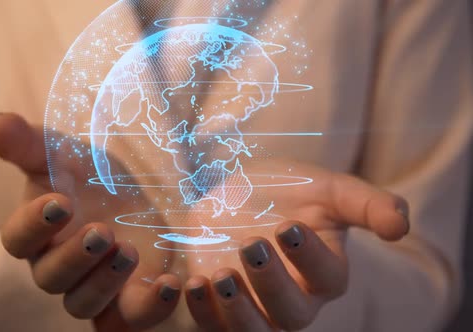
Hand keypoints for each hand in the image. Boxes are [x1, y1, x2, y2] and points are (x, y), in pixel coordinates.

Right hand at [0, 113, 180, 330]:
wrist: (132, 197)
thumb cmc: (90, 176)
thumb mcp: (64, 153)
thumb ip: (30, 143)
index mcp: (37, 232)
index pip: (18, 240)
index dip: (34, 224)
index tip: (60, 201)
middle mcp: (58, 266)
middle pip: (51, 278)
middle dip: (75, 257)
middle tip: (102, 231)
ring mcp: (93, 286)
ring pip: (82, 303)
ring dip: (104, 281)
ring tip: (128, 249)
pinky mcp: (127, 300)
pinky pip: (130, 319)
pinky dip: (149, 308)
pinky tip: (169, 284)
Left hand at [183, 162, 409, 330]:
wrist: (241, 191)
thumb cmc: (290, 190)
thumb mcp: (328, 187)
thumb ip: (366, 204)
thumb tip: (402, 226)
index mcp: (325, 272)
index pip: (327, 276)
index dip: (310, 256)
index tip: (289, 226)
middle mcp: (295, 299)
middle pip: (291, 313)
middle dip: (272, 283)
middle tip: (251, 245)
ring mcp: (255, 306)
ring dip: (237, 311)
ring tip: (221, 276)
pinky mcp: (220, 305)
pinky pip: (213, 324)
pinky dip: (203, 310)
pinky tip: (194, 284)